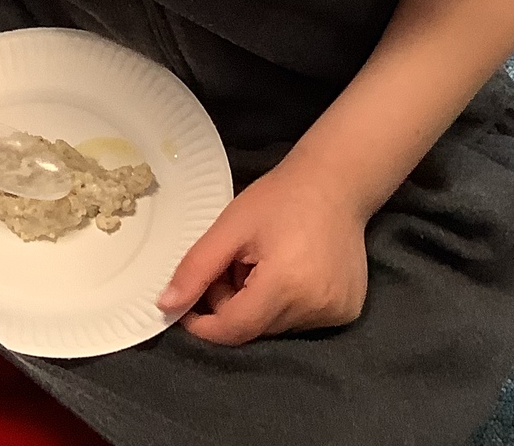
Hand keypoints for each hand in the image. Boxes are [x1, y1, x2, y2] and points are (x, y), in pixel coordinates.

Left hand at [155, 163, 371, 344]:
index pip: (233, 330)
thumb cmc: (279, 198)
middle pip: (254, 328)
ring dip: (258, 304)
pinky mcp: (347, 311)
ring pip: (275, 326)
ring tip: (262, 263)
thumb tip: (166, 306)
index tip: (187, 306)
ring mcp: (335, 313)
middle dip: (231, 305)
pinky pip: (302, 320)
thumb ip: (196, 269)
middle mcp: (315, 308)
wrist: (336, 183)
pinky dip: (285, 304)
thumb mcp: (230, 227)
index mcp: (285, 287)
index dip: (203, 324)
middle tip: (232, 265)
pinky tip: (290, 271)